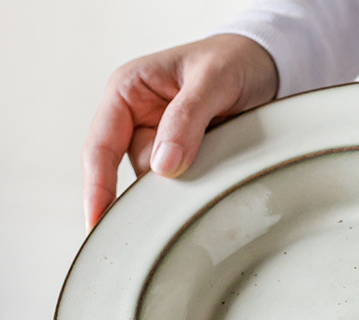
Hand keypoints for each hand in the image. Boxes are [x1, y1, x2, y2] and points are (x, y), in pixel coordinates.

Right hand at [82, 34, 277, 229]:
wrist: (261, 66)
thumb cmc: (231, 60)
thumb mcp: (214, 78)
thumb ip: (186, 117)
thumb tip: (161, 166)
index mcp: (127, 92)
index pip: (100, 146)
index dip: (96, 187)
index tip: (96, 221)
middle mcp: (135, 121)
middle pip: (133, 174)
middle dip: (159, 186)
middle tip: (192, 180)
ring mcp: (157, 144)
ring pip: (160, 185)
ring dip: (187, 184)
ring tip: (218, 153)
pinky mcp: (180, 161)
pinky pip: (182, 186)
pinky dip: (199, 185)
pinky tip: (217, 169)